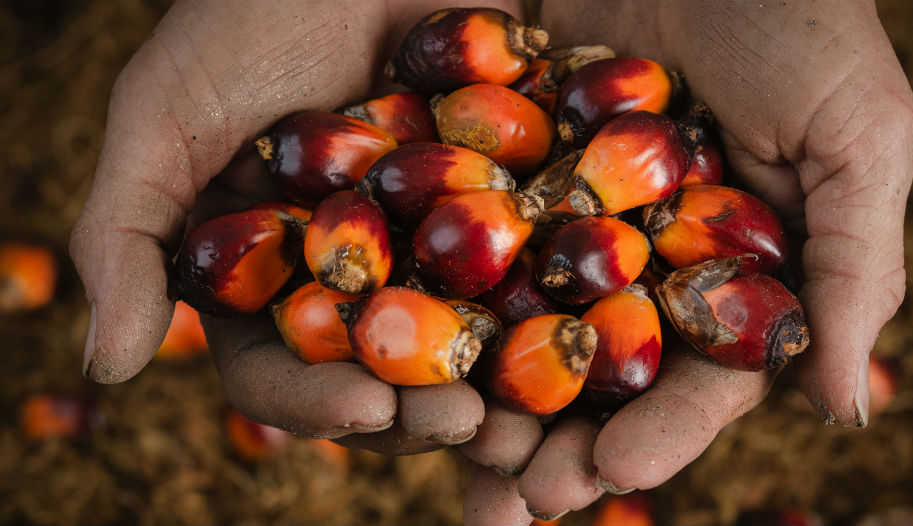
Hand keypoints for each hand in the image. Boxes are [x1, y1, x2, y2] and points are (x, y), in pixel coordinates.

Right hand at [68, 0, 527, 448]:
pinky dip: (548, 308)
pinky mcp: (491, 213)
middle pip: (379, 378)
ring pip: (459, 345)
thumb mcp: (164, 115)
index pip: (280, 372)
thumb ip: (126, 236)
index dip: (316, 404)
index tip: (367, 410)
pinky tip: (578, 332)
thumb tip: (105, 367)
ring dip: (493, 387)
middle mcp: (346, 279)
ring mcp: (423, 250)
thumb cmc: (248, 14)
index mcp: (262, 278)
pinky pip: (525, 272)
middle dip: (417, 411)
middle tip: (467, 425)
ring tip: (526, 411)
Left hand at [460, 0, 912, 521]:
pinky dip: (438, 296)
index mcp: (734, 274)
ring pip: (527, 330)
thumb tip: (846, 409)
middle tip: (518, 500)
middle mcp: (648, 264)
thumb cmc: (800, 19)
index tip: (616, 475)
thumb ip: (855, 268)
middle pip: (603, 378)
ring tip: (452, 451)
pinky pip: (468, 243)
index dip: (665, 432)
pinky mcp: (509, 175)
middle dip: (563, 445)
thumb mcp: (857, 134)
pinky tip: (398, 347)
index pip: (703, 379)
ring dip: (490, 398)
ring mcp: (573, 224)